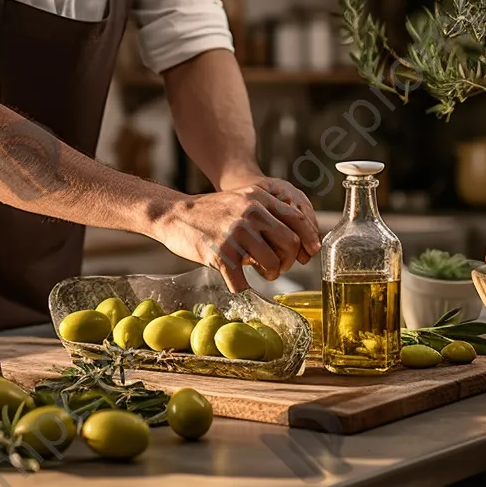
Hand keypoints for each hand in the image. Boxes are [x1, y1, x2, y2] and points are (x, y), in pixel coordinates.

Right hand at [153, 184, 320, 292]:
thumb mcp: (241, 198)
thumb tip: (297, 232)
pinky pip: (242, 282)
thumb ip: (266, 210)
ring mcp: (235, 234)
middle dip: (288, 262)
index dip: (309, 238)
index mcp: (258, 198)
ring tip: (262, 273)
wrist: (175, 214)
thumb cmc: (211, 211)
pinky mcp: (220, 254)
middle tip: (278, 266)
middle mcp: (250, 213)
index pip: (297, 219)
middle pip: (290, 245)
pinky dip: (242, 288)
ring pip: (272, 265)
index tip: (311, 251)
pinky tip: (237, 282)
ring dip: (270, 275)